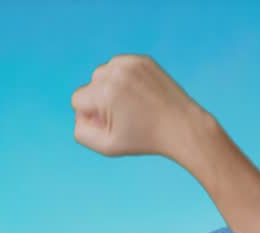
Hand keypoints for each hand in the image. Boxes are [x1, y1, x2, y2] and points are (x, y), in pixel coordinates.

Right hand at [71, 54, 213, 162]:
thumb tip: (80, 112)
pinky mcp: (143, 59)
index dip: (91, 116)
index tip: (112, 124)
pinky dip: (124, 79)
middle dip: (101, 100)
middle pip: (90, 85)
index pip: (77, 99)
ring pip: (103, 73)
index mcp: (105, 92)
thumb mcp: (106, 146)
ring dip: (111, 88)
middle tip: (126, 116)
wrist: (182, 126)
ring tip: (132, 105)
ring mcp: (131, 63)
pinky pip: (119, 66)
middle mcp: (116, 72)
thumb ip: (81, 132)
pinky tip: (138, 94)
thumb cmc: (144, 140)